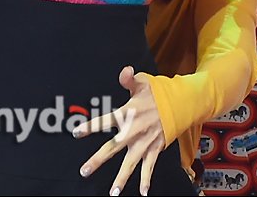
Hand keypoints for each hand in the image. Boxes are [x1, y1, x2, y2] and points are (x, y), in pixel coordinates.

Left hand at [74, 66, 165, 195]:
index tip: (76, 132)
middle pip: (113, 148)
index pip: (105, 120)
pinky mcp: (155, 149)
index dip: (90, 126)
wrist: (180, 104)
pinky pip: (150, 167)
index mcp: (127, 113)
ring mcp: (145, 142)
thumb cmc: (157, 92)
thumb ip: (129, 79)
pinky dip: (146, 180)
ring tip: (113, 193)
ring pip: (131, 163)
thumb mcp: (142, 82)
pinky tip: (142, 193)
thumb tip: (124, 71)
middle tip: (84, 171)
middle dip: (98, 160)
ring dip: (121, 178)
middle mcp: (134, 130)